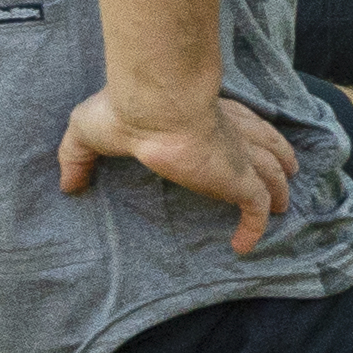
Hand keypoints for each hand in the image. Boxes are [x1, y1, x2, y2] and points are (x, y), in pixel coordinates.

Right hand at [61, 85, 300, 254]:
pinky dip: (255, 228)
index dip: (243, 132)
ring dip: (280, 191)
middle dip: (278, 158)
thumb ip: (78, 157)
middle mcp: (228, 131)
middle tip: (286, 173)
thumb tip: (67, 184)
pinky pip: (257, 209)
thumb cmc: (124, 111)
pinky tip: (246, 245)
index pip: (232, 121)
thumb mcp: (88, 131)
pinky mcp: (240, 180)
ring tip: (283, 205)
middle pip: (266, 144)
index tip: (245, 145)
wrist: (154, 107)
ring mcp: (237, 157)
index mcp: (199, 113)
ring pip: (272, 175)